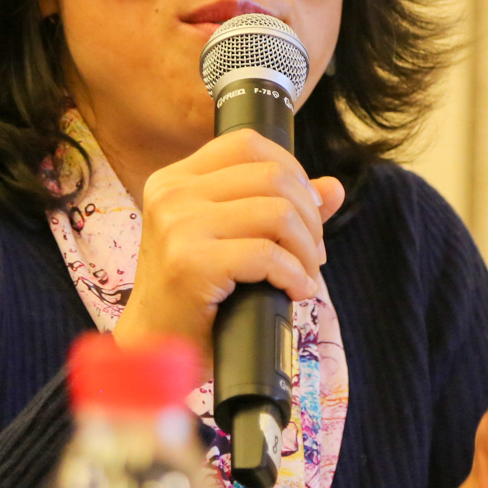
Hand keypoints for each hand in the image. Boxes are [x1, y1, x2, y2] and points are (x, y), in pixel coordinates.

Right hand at [116, 128, 345, 352]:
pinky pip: (267, 255)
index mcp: (175, 180)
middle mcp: (172, 194)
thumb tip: (334, 188)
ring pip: (277, 212)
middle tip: (313, 252)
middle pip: (272, 176)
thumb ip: (278, 207)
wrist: (154, 343)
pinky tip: (296, 291)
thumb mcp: (230, 238)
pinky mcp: (191, 263)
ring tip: (304, 274)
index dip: (292, 170)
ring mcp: (179, 227)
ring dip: (307, 249)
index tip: (308, 208)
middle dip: (310, 215)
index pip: (247, 144)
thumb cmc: (193, 293)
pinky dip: (295, 275)